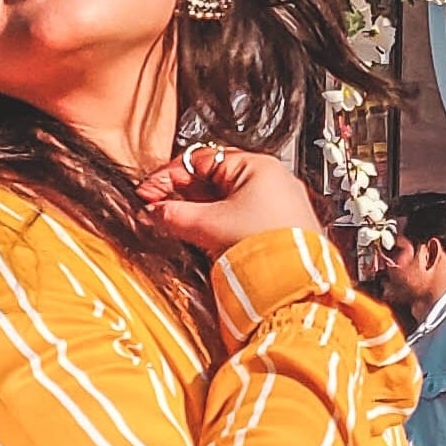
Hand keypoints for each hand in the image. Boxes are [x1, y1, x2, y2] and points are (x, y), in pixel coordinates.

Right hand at [137, 142, 324, 254]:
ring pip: (225, 199)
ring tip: (179, 224)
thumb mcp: (209, 226)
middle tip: (159, 207)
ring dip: (199, 210)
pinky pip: (240, 216)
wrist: (296, 284)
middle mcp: (270, 179)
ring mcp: (276, 203)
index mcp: (257, 166)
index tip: (148, 193)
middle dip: (182, 194)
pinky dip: (218, 223)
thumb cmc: (267, 247)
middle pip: (212, 178)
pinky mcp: (278, 226)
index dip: (169, 176)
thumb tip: (153, 210)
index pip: (200, 160)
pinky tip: (205, 235)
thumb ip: (174, 214)